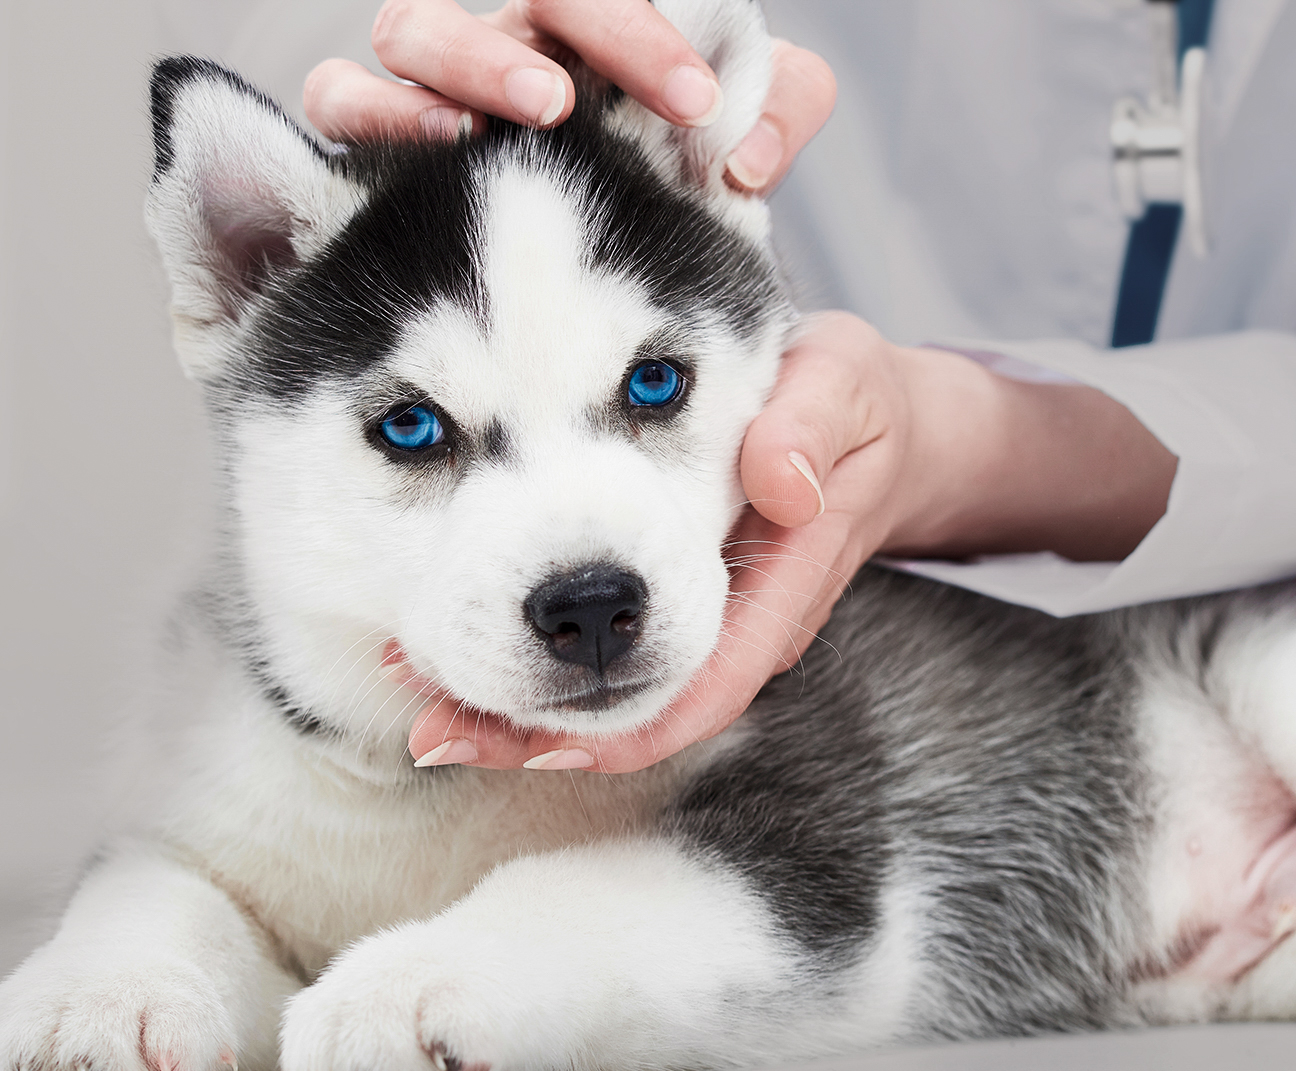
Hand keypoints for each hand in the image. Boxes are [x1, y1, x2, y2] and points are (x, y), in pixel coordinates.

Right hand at [304, 0, 833, 191]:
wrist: (597, 296)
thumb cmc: (665, 186)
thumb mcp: (741, 140)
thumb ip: (776, 112)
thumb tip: (747, 154)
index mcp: (585, 28)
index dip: (638, 35)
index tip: (696, 103)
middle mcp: (505, 44)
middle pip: (502, 2)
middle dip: (528, 45)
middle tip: (564, 106)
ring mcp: (431, 85)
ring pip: (407, 31)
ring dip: (453, 69)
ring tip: (486, 128)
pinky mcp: (366, 142)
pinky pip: (336, 99)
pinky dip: (371, 115)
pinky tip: (429, 153)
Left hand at [403, 313, 1179, 772]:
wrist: (876, 425)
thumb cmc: (854, 402)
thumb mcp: (845, 387)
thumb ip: (812, 427)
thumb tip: (782, 480)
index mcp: (778, 587)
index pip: (704, 684)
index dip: (626, 725)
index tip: (544, 743)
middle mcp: (734, 626)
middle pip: (636, 711)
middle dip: (537, 732)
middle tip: (435, 731)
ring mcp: (697, 621)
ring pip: (605, 691)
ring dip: (514, 705)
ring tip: (419, 703)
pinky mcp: (664, 601)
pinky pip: (596, 650)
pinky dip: (523, 654)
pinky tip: (450, 648)